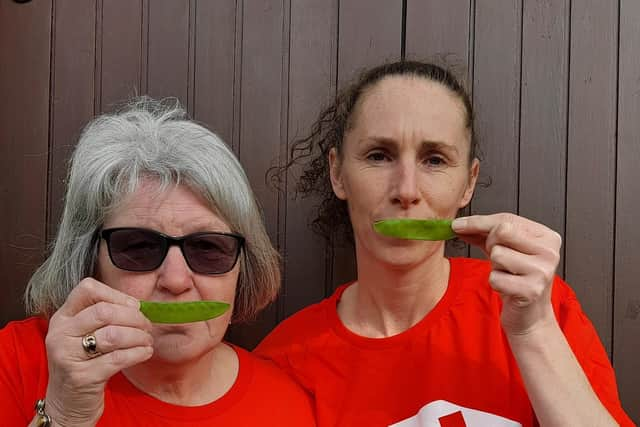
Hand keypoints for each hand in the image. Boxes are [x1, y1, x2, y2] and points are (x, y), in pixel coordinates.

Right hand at [43, 279, 153, 425]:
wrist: (67, 403)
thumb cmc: (84, 363)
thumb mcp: (84, 335)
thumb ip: (103, 317)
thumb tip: (139, 305)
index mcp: (62, 317)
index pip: (87, 289)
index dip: (116, 294)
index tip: (134, 307)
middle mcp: (60, 334)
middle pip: (104, 311)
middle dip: (133, 317)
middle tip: (146, 326)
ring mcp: (67, 356)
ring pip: (113, 335)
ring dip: (139, 336)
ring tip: (147, 341)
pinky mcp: (81, 377)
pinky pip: (118, 358)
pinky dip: (138, 353)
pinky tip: (145, 352)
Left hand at [452, 213, 561, 335]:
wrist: (530, 315)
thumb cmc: (517, 279)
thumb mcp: (505, 249)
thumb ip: (484, 233)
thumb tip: (459, 224)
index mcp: (546, 237)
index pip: (506, 219)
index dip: (478, 222)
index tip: (458, 224)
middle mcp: (549, 252)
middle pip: (502, 231)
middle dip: (491, 244)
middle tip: (498, 259)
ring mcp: (542, 271)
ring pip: (497, 254)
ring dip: (495, 266)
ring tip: (507, 274)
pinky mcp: (531, 290)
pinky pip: (495, 277)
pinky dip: (495, 283)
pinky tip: (507, 287)